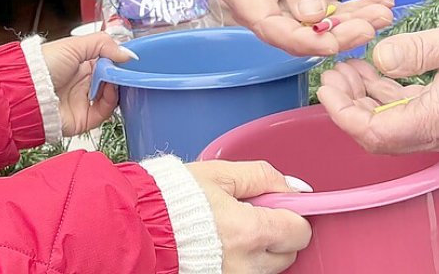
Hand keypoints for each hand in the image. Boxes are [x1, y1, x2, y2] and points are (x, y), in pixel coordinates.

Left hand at [40, 32, 136, 135]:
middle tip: (126, 68)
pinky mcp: (84, 119)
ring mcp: (84, 101)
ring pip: (111, 96)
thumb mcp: (75, 45)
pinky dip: (111, 101)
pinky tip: (109, 89)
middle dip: (120, 73)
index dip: (118, 60)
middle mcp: (84, 83)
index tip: (129, 57)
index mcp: (81, 64)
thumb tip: (128, 54)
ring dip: (117, 86)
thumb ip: (103, 45)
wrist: (28, 90)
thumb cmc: (44, 64)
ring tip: (116, 77)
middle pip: (111, 80)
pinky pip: (105, 112)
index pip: (107, 63)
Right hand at [186, 160, 311, 273]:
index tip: (279, 206)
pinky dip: (243, 261)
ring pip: (269, 268)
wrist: (139, 225)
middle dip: (277, 233)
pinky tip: (222, 244)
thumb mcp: (221, 173)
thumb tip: (296, 189)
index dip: (292, 214)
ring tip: (231, 229)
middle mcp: (246, 264)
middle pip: (288, 254)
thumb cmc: (174, 197)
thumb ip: (263, 177)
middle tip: (250, 214)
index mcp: (250, 232)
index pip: (300, 231)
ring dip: (260, 249)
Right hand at [214, 0, 393, 56]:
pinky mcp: (312, 8)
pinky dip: (359, 14)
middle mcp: (262, 7)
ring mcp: (288, 10)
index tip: (328, 43)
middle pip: (296, 34)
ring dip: (353, 25)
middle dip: (335, 35)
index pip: (267, 25)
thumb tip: (312, 16)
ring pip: (320, 30)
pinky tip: (380, 7)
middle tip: (366, 28)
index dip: (298, 39)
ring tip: (381, 14)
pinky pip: (336, 18)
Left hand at [317, 15, 438, 153]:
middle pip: (378, 133)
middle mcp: (438, 132)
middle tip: (334, 72)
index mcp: (436, 120)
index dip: (344, 114)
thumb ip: (415, 51)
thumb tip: (379, 58)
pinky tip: (378, 71)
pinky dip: (387, 95)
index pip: (375, 133)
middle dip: (350, 104)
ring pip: (392, 123)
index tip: (326, 89)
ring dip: (366, 98)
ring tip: (350, 66)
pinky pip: (409, 114)